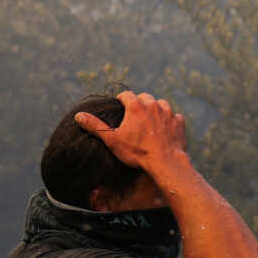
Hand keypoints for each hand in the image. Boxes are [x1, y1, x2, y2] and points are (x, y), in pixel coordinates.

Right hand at [75, 91, 190, 172]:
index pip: (126, 95)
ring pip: (160, 104)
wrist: (165, 162)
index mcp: (136, 106)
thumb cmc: (137, 152)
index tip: (119, 106)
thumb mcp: (112, 140)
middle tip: (134, 116)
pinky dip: (169, 120)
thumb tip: (79, 116)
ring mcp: (168, 112)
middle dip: (139, 104)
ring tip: (150, 121)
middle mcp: (153, 104)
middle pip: (144, 97)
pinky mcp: (179, 122)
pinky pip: (174, 116)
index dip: (121, 100)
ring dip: (155, 110)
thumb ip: (95, 126)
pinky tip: (165, 129)